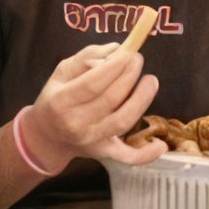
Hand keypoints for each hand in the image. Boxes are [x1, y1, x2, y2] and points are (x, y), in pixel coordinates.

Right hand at [21, 43, 163, 173]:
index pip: (93, 83)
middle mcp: (76, 123)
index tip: (129, 51)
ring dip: (142, 100)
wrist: (48, 136)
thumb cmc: (57, 98)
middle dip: (129, 75)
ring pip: (123, 121)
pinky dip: (146, 155)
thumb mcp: (62, 72)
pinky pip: (128, 158)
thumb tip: (116, 50)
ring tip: (151, 80)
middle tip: (138, 59)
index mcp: (61, 101)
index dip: (115, 66)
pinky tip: (160, 145)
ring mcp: (92, 141)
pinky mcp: (105, 153)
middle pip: (110, 99)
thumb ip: (87, 56)